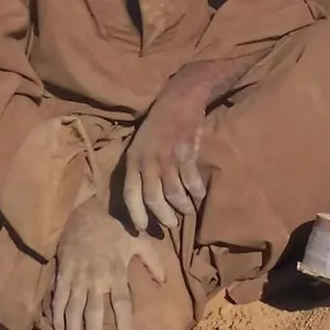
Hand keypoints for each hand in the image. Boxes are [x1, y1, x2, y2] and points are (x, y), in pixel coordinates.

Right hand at [50, 201, 167, 329]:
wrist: (85, 210)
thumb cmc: (115, 226)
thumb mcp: (139, 240)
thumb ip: (152, 261)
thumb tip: (164, 280)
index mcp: (116, 271)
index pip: (121, 301)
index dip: (123, 320)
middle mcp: (96, 278)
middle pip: (94, 312)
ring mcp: (77, 277)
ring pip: (73, 310)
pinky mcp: (62, 274)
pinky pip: (58, 299)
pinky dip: (57, 315)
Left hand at [122, 91, 207, 233]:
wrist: (179, 100)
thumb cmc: (158, 124)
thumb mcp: (140, 144)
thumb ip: (140, 167)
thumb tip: (143, 194)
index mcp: (133, 160)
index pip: (130, 194)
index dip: (136, 214)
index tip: (142, 229)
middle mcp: (147, 161)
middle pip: (152, 197)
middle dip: (162, 215)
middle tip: (170, 225)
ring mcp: (167, 157)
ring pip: (173, 192)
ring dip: (181, 206)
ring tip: (186, 212)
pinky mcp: (186, 153)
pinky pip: (191, 180)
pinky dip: (196, 191)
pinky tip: (200, 196)